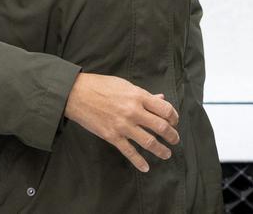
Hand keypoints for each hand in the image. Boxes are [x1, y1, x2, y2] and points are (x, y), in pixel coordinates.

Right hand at [64, 73, 179, 172]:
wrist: (77, 94)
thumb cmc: (101, 86)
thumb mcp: (125, 85)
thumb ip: (144, 94)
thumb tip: (161, 97)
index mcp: (138, 96)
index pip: (165, 109)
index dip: (174, 117)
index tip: (174, 121)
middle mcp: (133, 111)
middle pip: (161, 127)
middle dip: (172, 135)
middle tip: (175, 139)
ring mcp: (123, 125)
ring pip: (149, 142)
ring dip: (161, 150)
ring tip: (166, 154)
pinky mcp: (112, 136)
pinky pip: (129, 152)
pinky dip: (139, 162)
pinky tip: (146, 167)